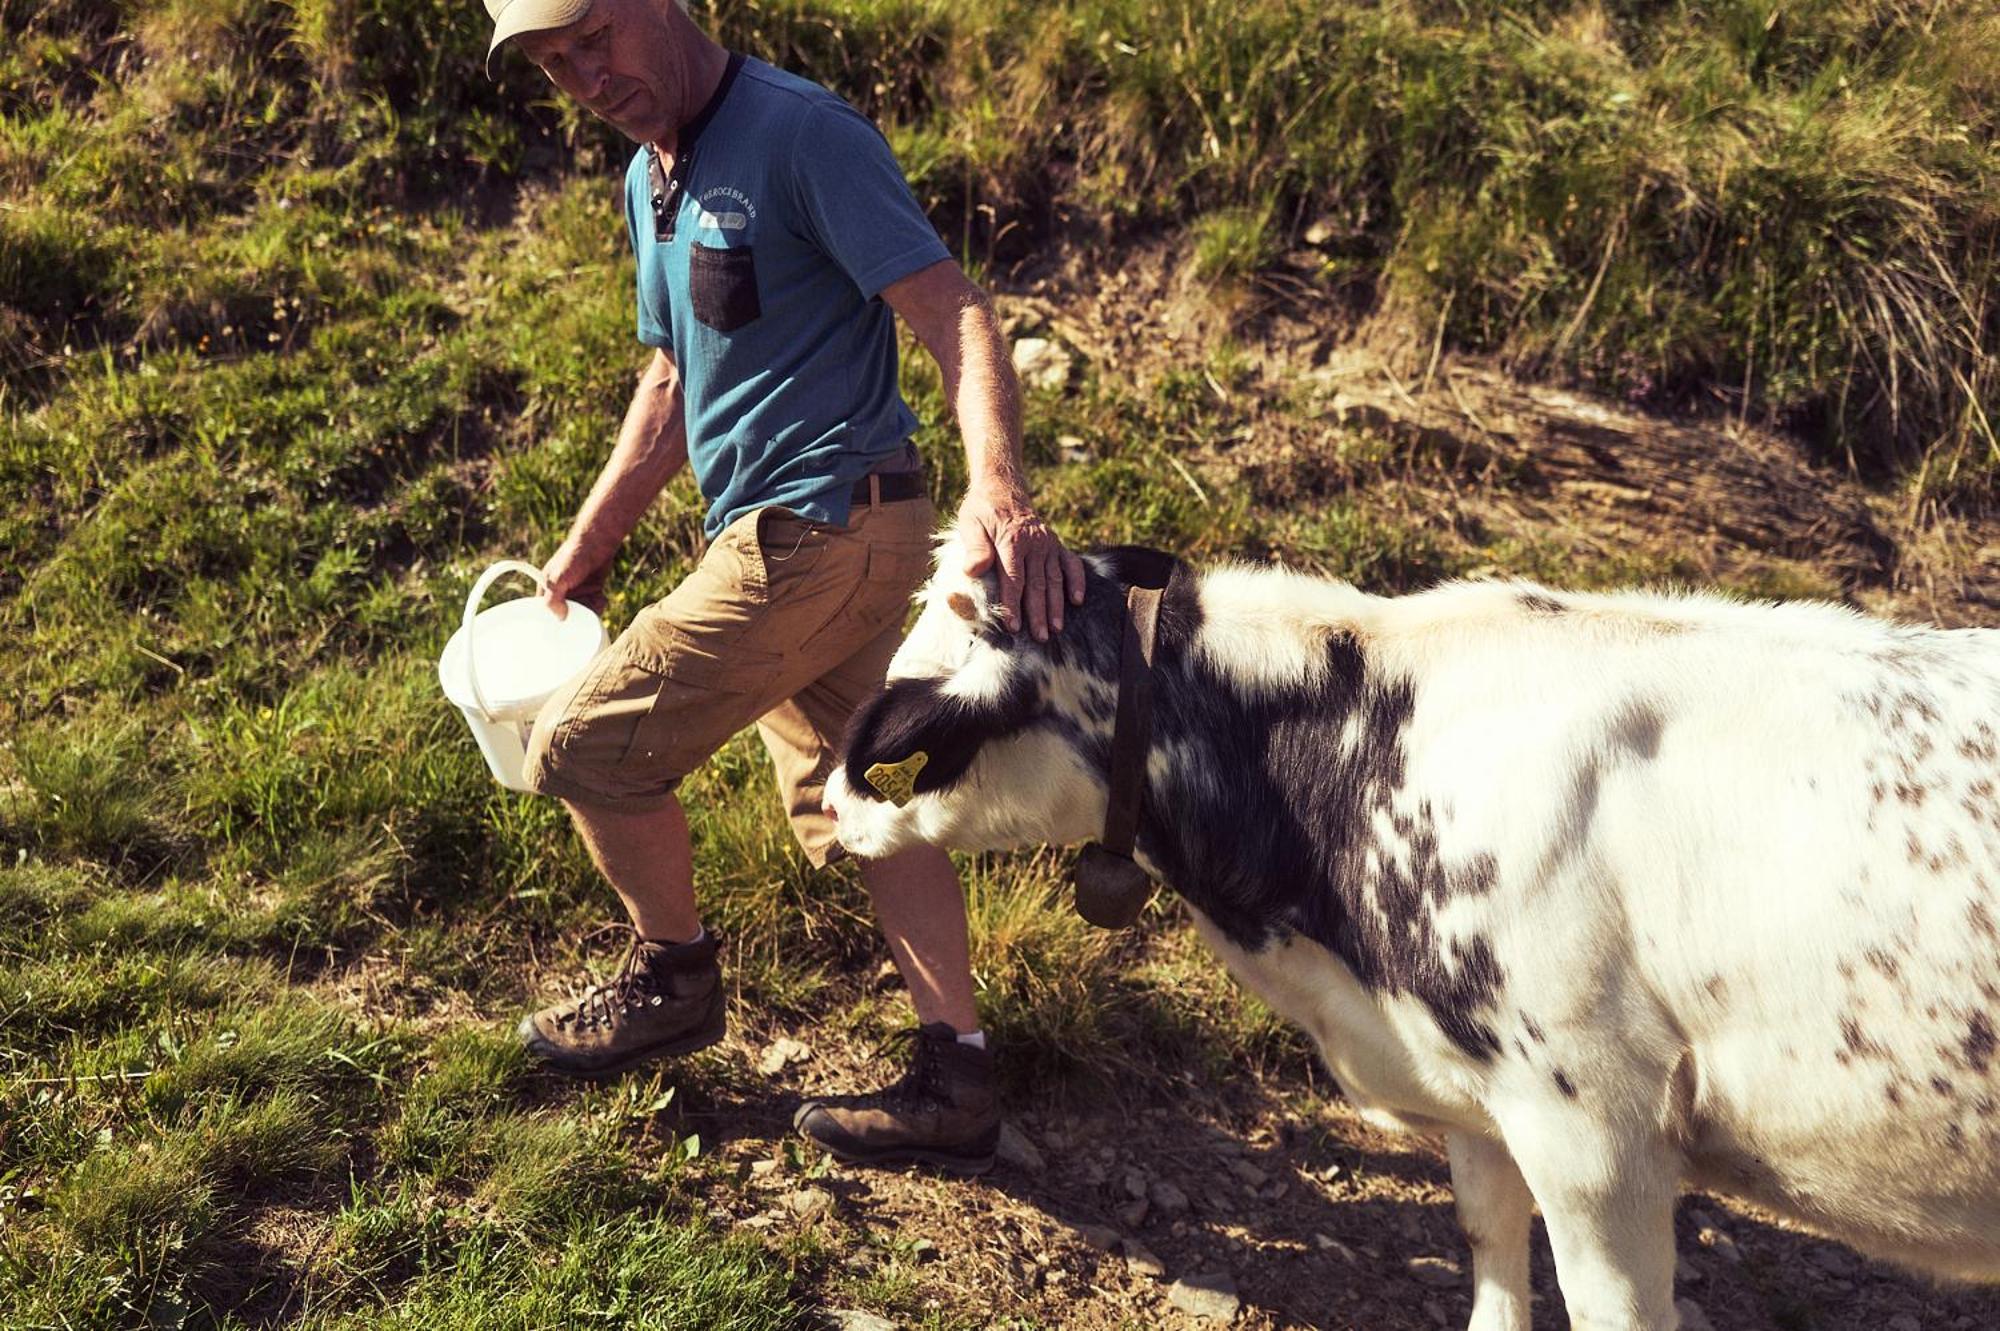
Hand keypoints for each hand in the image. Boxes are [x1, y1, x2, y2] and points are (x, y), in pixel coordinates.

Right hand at [540, 537, 611, 621]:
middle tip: (584, 612)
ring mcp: (577, 592)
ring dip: (590, 611)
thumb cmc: (573, 557)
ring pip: (582, 613)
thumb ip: (553, 599)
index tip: (564, 627)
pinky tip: (601, 597)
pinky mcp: (591, 591)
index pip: (546, 613)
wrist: (597, 543)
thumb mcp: (558, 579)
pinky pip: (594, 606)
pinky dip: (598, 604)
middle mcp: (561, 593)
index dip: (554, 621)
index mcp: (547, 590)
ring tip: (595, 600)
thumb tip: (561, 618)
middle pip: (567, 615)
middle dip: (577, 617)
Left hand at [957, 483, 1085, 639]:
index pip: (1014, 579)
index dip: (1014, 604)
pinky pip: (1071, 564)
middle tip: (1041, 638)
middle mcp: (1035, 543)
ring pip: (1054, 579)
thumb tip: (974, 570)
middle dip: (1038, 613)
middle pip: (1037, 584)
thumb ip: (974, 547)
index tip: (1014, 626)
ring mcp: (1048, 544)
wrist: (1002, 489)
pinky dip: (1077, 581)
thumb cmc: (982, 511)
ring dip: (1057, 606)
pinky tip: (1078, 600)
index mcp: (1012, 540)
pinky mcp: (1056, 544)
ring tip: (1057, 628)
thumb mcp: (970, 524)